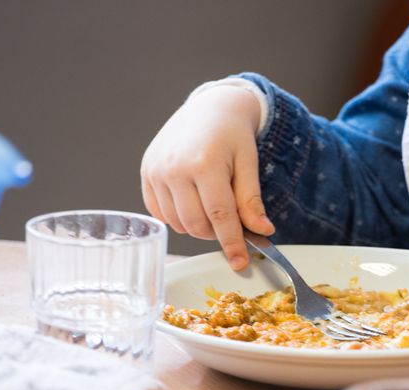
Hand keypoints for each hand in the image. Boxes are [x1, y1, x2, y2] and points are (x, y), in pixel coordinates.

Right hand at [140, 85, 275, 270]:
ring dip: (198, 224)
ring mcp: (156, 172)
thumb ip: (251, 200)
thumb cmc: (232, 135)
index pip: (220, 216)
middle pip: (197, 225)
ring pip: (179, 224)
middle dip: (217, 232)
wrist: (209, 107)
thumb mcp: (249, 163)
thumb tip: (262, 231)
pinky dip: (179, 216)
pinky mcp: (146, 174)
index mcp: (204, 163)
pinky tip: (192, 199)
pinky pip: (161, 214)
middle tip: (230, 217)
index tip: (240, 262)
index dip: (231, 243)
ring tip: (211, 202)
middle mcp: (174, 168)